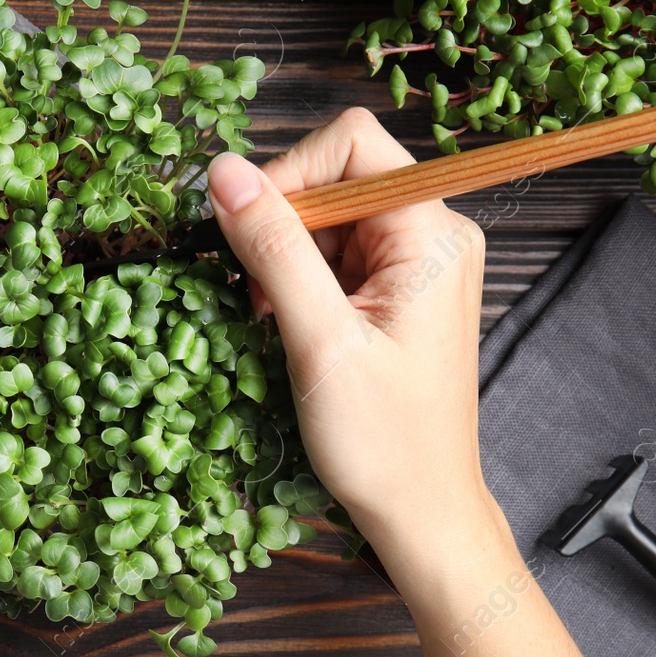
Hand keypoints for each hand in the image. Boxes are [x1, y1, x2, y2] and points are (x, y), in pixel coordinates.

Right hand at [206, 109, 498, 570]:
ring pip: (323, 217)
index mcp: (431, 232)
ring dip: (282, 259)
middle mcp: (431, 233)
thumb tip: (223, 171)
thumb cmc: (384, 441)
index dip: (289, 173)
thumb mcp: (319, 340)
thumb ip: (273, 248)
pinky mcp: (393, 291)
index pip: (350, 143)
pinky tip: (288, 327)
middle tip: (260, 294)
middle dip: (281, 226)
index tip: (250, 233)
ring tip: (276, 321)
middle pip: (333, 176)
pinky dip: (295, 283)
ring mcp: (413, 262)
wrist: (422, 513)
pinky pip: (329, 254)